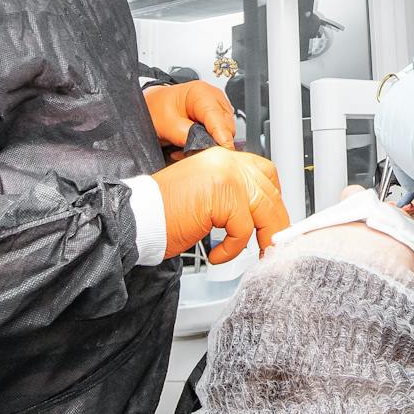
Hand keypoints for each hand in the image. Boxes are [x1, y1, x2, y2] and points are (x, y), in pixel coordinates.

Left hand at [145, 80, 235, 152]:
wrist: (151, 108)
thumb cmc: (155, 109)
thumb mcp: (167, 125)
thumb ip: (187, 136)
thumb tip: (204, 146)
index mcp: (201, 92)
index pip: (218, 118)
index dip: (222, 136)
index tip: (224, 151)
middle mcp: (213, 97)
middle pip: (226, 126)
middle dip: (212, 143)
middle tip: (192, 152)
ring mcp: (217, 107)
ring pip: (225, 132)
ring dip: (209, 144)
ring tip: (187, 147)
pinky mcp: (216, 118)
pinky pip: (220, 134)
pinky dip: (208, 142)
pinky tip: (193, 143)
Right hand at [151, 146, 288, 262]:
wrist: (137, 216)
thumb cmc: (164, 211)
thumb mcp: (205, 195)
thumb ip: (231, 195)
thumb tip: (259, 213)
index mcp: (222, 158)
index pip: (265, 173)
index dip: (273, 199)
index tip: (275, 220)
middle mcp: (226, 162)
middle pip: (269, 193)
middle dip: (276, 224)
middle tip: (272, 245)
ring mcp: (226, 176)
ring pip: (264, 211)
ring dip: (264, 238)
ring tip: (257, 253)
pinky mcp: (223, 196)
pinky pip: (243, 230)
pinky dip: (232, 249)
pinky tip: (217, 255)